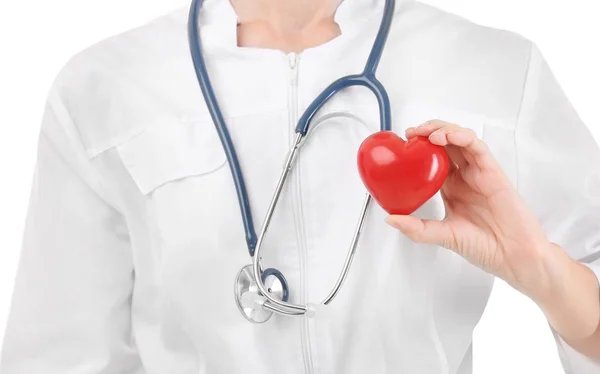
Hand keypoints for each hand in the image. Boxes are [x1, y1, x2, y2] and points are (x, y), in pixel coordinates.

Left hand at [385, 120, 556, 297]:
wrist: (514, 257)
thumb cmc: (484, 247)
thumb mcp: (442, 235)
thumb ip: (417, 228)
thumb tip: (390, 218)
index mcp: (450, 188)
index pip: (432, 159)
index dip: (417, 148)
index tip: (402, 144)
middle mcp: (464, 177)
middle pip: (445, 144)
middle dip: (428, 132)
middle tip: (411, 133)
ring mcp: (479, 173)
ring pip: (461, 140)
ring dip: (444, 130)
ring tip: (428, 133)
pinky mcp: (493, 172)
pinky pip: (478, 148)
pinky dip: (463, 137)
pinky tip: (448, 137)